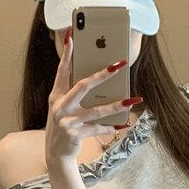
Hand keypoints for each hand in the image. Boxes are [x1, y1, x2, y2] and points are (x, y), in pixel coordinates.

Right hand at [45, 25, 141, 165]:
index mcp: (56, 95)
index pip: (62, 69)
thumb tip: (99, 77)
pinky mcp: (74, 135)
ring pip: (96, 110)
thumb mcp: (65, 107)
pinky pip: (98, 129)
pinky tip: (125, 124)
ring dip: (117, 105)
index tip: (72, 35)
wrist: (55, 153)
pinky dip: (112, 127)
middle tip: (120, 64)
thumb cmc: (65, 124)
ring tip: (133, 99)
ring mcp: (66, 121)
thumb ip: (75, 92)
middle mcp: (59, 106)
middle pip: (83, 85)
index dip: (67, 53)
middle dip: (103, 74)